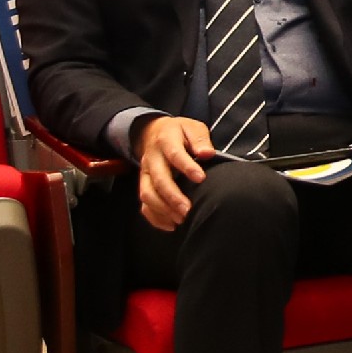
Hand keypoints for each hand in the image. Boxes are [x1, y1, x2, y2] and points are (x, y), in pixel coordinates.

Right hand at [135, 114, 213, 231]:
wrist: (153, 132)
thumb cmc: (180, 132)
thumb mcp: (192, 127)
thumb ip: (200, 139)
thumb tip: (207, 153)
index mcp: (165, 140)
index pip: (174, 154)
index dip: (187, 167)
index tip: (201, 178)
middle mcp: (152, 158)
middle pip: (158, 179)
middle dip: (172, 196)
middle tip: (188, 210)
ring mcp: (145, 173)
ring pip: (147, 194)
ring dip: (163, 209)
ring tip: (182, 219)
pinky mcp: (144, 185)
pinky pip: (143, 204)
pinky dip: (154, 217)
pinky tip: (171, 225)